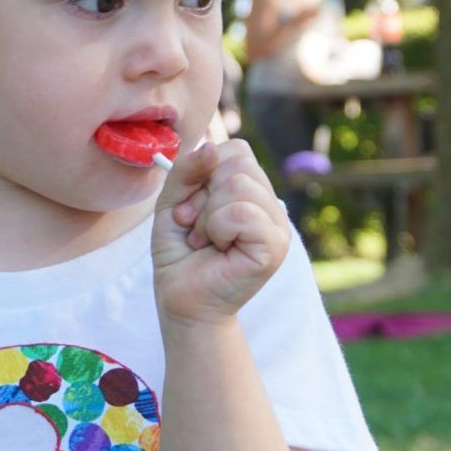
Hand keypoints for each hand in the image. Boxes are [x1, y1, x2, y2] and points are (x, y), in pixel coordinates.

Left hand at [152, 140, 289, 325]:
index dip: (204, 172)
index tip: (189, 208)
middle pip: (238, 163)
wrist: (182, 302)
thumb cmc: (180, 255)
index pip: (236, 150)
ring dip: (207, 216)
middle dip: (203, 195)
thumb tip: (210, 148)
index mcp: (251, 191)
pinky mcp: (275, 246)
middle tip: (196, 229)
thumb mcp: (172, 202)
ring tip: (206, 241)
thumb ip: (186, 171)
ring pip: (239, 185)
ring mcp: (277, 225)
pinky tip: (218, 249)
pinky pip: (242, 212)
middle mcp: (269, 205)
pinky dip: (217, 228)